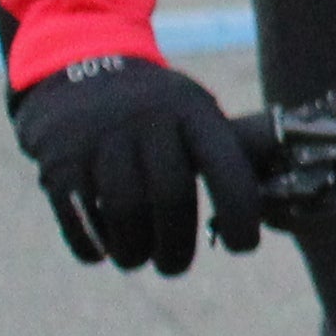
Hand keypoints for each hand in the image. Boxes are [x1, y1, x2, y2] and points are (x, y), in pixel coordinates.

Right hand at [10, 58, 263, 275]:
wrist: (75, 69)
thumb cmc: (154, 109)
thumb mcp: (194, 110)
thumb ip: (226, 151)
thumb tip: (276, 202)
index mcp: (192, 111)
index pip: (225, 165)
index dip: (240, 211)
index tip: (244, 246)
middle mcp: (148, 121)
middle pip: (171, 198)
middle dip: (177, 246)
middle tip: (175, 267)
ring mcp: (100, 138)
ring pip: (126, 213)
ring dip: (135, 251)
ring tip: (139, 259)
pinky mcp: (59, 160)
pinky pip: (81, 218)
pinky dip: (93, 245)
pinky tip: (103, 250)